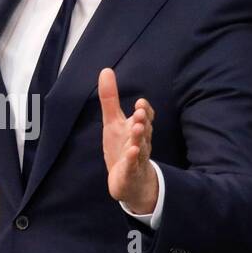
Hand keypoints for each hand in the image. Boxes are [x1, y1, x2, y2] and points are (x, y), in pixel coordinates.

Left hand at [99, 67, 157, 213]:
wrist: (130, 181)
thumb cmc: (122, 147)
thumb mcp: (113, 122)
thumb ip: (110, 99)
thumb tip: (106, 70)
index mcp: (136, 129)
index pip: (145, 117)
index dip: (145, 111)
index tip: (140, 103)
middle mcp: (140, 142)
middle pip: (144, 130)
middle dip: (143, 121)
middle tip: (140, 113)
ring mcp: (137, 158)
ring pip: (141, 147)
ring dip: (139, 138)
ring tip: (137, 128)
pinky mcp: (130, 172)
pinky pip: (133, 165)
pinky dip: (133, 160)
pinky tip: (131, 153)